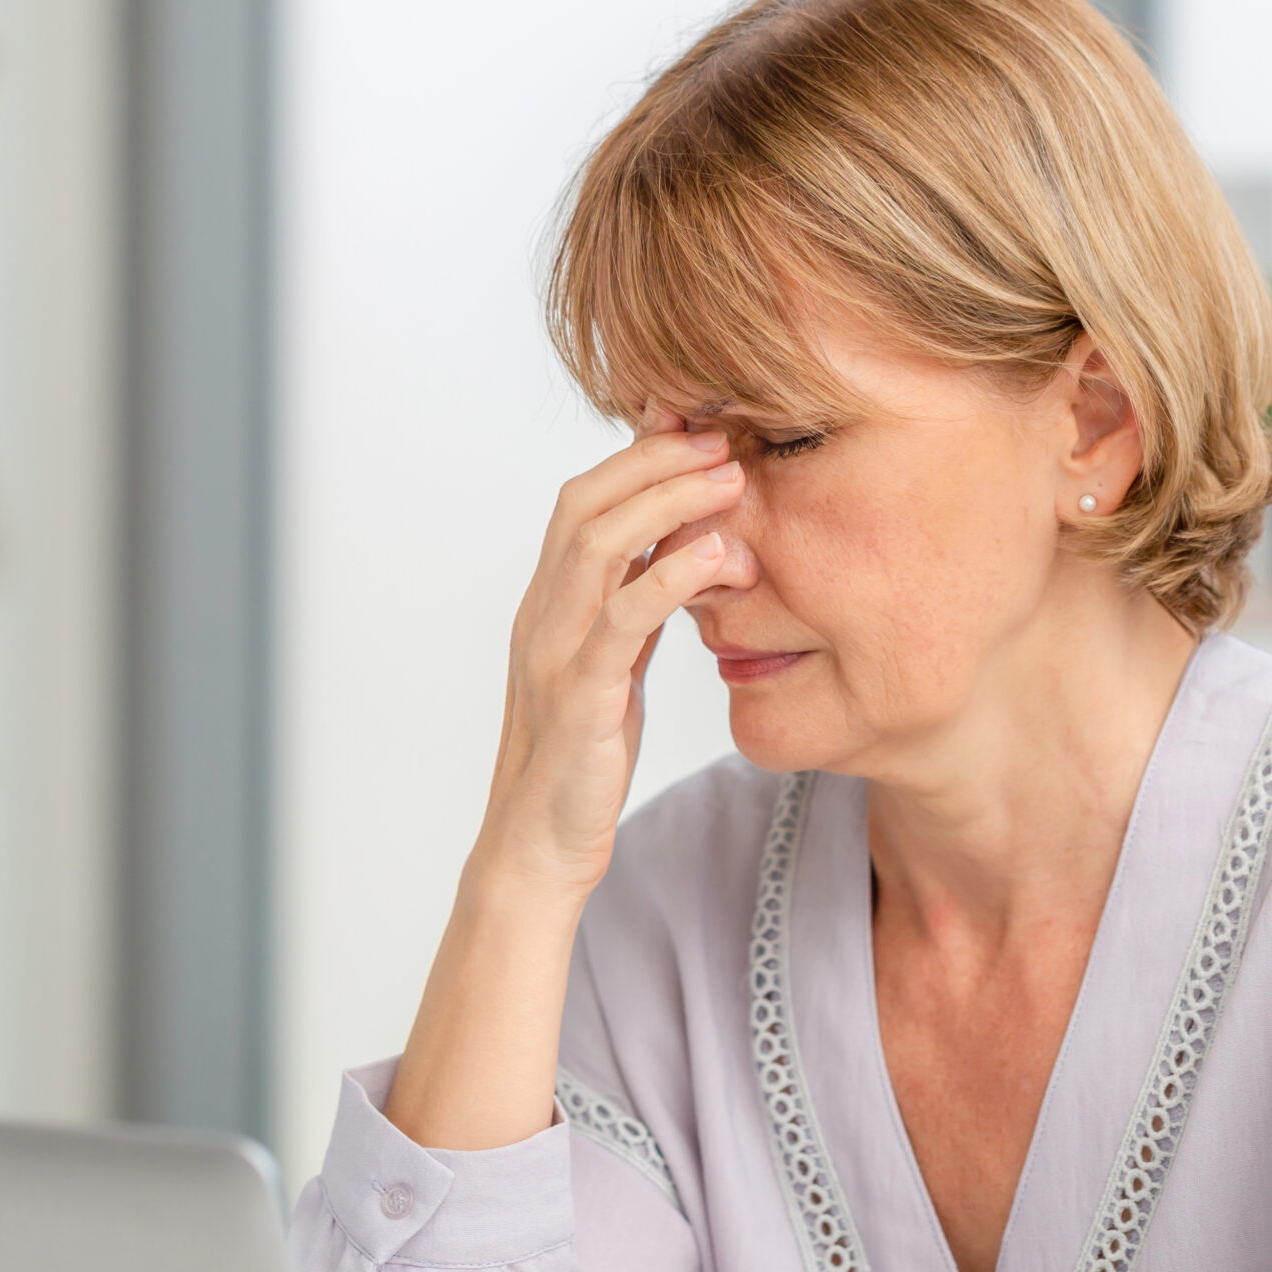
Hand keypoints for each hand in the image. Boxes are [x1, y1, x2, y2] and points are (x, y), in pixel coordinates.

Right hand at [475, 406, 744, 899]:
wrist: (539, 846)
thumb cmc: (583, 756)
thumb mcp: (613, 664)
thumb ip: (634, 603)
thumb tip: (679, 545)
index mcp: (550, 603)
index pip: (584, 500)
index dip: (638, 453)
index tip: (699, 425)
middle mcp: (542, 615)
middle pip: (586, 503)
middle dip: (655, 459)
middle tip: (724, 437)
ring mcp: (554, 654)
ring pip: (597, 546)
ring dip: (667, 501)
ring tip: (731, 481)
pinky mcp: (579, 700)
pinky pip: (621, 623)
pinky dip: (668, 577)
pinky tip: (716, 555)